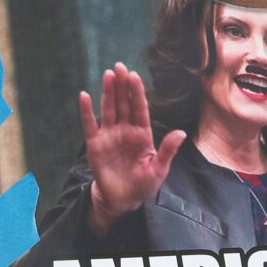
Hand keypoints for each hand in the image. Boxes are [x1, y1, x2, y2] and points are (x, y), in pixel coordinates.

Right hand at [78, 62, 187, 235]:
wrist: (122, 200)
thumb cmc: (143, 185)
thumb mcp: (159, 169)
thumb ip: (168, 150)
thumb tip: (181, 133)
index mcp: (143, 134)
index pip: (140, 108)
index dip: (137, 92)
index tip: (135, 76)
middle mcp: (125, 130)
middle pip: (123, 103)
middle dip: (122, 85)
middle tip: (119, 66)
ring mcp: (109, 136)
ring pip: (108, 109)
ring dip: (108, 92)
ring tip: (107, 75)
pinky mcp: (95, 144)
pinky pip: (90, 124)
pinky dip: (87, 111)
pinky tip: (84, 96)